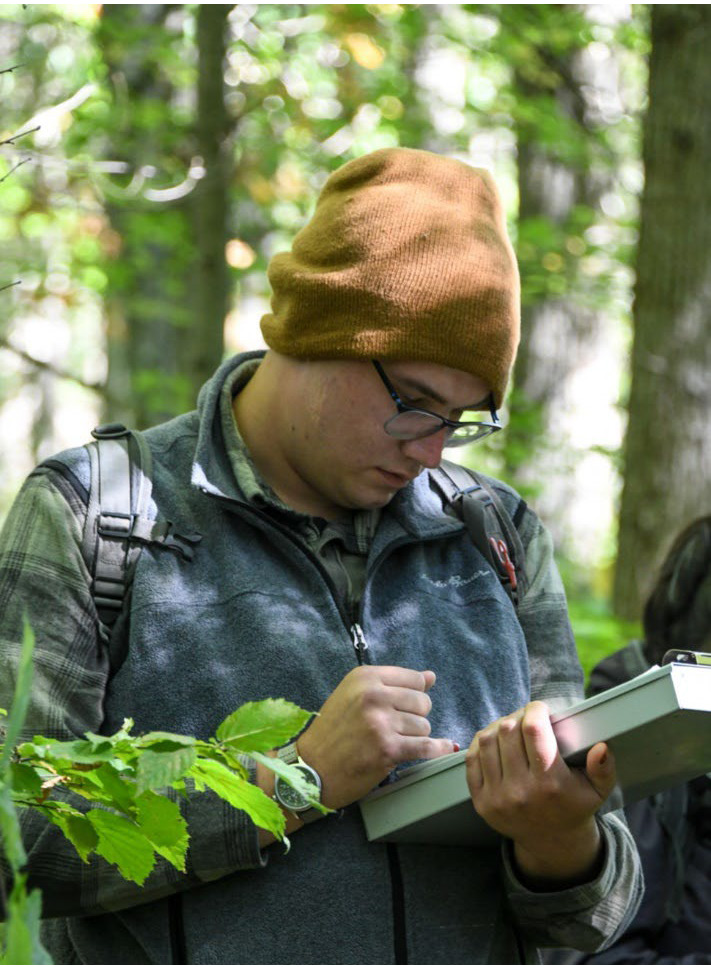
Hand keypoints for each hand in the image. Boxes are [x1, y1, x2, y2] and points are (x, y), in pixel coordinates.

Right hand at [297, 665, 454, 808]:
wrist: (311, 768)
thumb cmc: (332, 731)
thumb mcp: (354, 695)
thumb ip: (393, 684)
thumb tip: (431, 676)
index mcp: (365, 677)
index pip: (414, 679)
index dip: (414, 694)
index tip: (404, 706)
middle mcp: (373, 695)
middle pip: (422, 702)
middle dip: (415, 716)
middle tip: (394, 728)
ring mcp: (380, 722)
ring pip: (424, 726)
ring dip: (414, 736)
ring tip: (390, 741)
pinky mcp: (388, 749)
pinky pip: (427, 747)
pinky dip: (439, 748)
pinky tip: (444, 747)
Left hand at [465, 701, 615, 884]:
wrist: (551, 843)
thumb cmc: (575, 807)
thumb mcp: (597, 790)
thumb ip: (603, 768)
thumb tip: (601, 748)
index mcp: (550, 784)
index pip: (534, 730)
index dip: (535, 710)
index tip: (540, 708)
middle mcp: (521, 791)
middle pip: (508, 731)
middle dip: (517, 716)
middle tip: (526, 717)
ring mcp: (497, 798)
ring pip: (487, 741)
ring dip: (498, 726)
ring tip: (511, 727)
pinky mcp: (481, 802)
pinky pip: (472, 759)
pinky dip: (481, 742)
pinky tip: (495, 740)